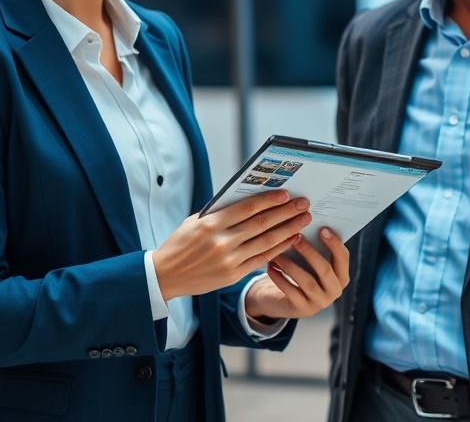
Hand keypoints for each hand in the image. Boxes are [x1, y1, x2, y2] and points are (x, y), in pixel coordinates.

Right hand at [153, 190, 311, 300]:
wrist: (165, 275)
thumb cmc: (181, 243)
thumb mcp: (195, 221)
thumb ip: (220, 213)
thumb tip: (250, 200)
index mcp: (210, 224)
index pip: (246, 209)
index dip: (268, 200)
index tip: (286, 194)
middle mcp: (221, 242)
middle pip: (261, 224)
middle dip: (285, 213)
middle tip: (303, 204)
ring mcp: (229, 260)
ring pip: (265, 242)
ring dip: (288, 229)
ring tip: (303, 219)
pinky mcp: (233, 275)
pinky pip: (261, 259)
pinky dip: (279, 248)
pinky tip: (291, 238)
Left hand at [244, 227, 349, 319]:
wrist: (283, 300)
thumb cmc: (299, 272)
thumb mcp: (310, 262)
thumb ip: (314, 247)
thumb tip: (305, 223)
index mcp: (341, 276)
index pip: (343, 258)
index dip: (334, 243)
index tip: (322, 228)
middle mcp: (334, 291)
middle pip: (325, 270)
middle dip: (310, 252)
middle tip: (296, 237)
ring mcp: (319, 303)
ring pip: (307, 281)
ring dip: (291, 264)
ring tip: (278, 252)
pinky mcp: (302, 310)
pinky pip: (291, 292)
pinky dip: (280, 277)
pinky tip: (271, 266)